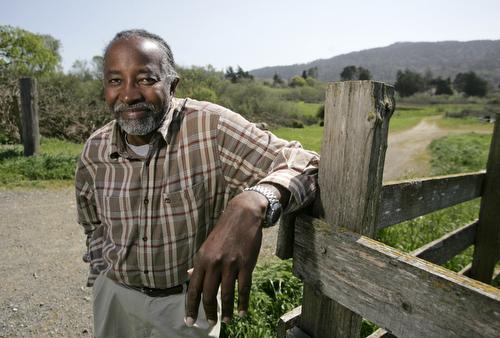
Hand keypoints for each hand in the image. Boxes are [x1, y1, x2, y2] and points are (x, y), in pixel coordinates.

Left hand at [185, 190, 267, 325]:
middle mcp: (213, 263)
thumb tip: (190, 278)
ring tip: (227, 321)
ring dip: (226, 311)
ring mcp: (230, 264)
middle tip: (209, 324)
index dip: (191, 307)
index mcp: (201, 260)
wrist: (242, 215)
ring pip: (226, 294)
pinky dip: (242, 303)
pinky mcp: (246, 264)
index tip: (189, 321)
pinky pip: (243, 288)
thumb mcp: (207, 246)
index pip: (193, 289)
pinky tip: (242, 312)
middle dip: (208, 312)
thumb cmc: (224, 232)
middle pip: (209, 294)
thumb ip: (199, 264)